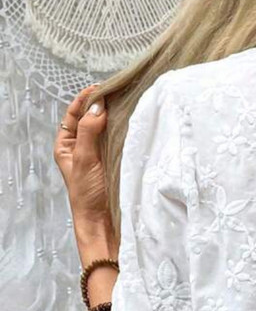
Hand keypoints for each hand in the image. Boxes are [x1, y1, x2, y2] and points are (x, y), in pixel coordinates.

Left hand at [53, 84, 112, 246]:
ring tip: (127, 104)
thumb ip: (89, 132)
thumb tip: (98, 107)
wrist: (103, 221)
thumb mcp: (84, 159)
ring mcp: (100, 155)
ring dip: (115, 118)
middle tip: (117, 91)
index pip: (74, 115)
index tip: (99, 88)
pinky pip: (119, 142)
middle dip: (102, 105)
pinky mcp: (116, 162)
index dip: (85, 100)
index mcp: (67, 145)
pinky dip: (124, 132)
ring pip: (106, 129)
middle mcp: (83, 147)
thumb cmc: (88, 194)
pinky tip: (133, 124)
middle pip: (91, 119)